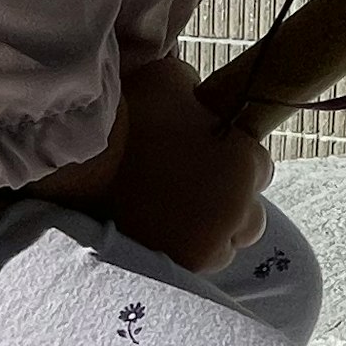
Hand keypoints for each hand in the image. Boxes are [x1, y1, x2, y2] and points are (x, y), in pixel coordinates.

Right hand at [99, 52, 272, 275]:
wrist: (83, 157)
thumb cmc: (129, 112)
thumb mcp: (172, 80)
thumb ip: (199, 93)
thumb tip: (200, 99)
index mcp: (244, 161)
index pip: (262, 169)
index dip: (234, 162)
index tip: (209, 160)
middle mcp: (237, 207)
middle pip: (251, 217)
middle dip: (228, 204)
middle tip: (193, 192)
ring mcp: (212, 243)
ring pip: (227, 247)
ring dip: (209, 233)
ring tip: (176, 217)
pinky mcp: (183, 265)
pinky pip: (199, 264)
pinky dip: (186, 251)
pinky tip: (164, 235)